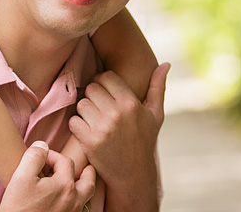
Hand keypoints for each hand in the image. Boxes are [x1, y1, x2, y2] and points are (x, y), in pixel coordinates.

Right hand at [0, 141, 95, 211]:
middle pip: (88, 181)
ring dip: (85, 187)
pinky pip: (81, 210)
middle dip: (86, 172)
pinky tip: (71, 200)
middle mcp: (74, 200)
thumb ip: (34, 156)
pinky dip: (80, 202)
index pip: (65, 161)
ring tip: (82, 182)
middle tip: (86, 167)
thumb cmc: (19, 208)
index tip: (41, 157)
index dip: (52, 155)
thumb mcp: (21, 177)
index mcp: (65, 185)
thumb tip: (42, 145)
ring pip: (87, 198)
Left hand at [69, 63, 169, 210]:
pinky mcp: (90, 141)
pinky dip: (77, 125)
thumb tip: (167, 63)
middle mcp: (117, 113)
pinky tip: (88, 131)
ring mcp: (103, 128)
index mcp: (131, 103)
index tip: (106, 93)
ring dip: (85, 111)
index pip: (106, 76)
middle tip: (99, 107)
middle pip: (91, 88)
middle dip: (93, 96)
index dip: (103, 83)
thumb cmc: (144, 142)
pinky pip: (73, 121)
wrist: (133, 175)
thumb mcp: (155, 115)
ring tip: (94, 120)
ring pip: (81, 103)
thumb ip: (158, 87)